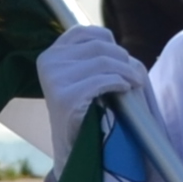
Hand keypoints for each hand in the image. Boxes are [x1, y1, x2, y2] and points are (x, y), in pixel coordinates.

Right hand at [37, 24, 151, 148]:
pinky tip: (125, 90)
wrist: (75, 150)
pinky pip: (102, 80)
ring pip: (103, 61)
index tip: (121, 57)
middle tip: (135, 75)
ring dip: (126, 71)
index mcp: (49, 55)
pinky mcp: (65, 98)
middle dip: (123, 59)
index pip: (83, 32)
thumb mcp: (80, 76)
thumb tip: (112, 39)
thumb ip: (89, 55)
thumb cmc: (85, 110)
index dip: (108, 41)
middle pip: (98, 46)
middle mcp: (47, 63)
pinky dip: (119, 82)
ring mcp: (53, 80)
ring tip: (134, 82)